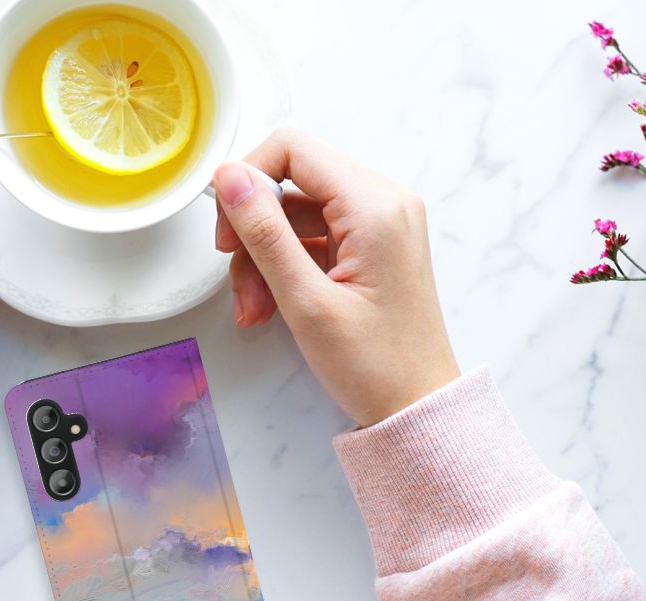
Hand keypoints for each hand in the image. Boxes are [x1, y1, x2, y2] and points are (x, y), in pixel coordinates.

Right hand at [213, 128, 458, 426]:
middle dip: (254, 230)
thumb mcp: (306, 301)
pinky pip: (313, 237)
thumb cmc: (375, 366)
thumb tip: (229, 177)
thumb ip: (265, 233)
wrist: (418, 408)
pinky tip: (272, 306)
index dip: (248, 179)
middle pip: (292, 182)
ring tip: (255, 309)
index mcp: (375, 207)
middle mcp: (384, 203)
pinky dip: (286, 267)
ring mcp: (380, 224)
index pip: (293, 149)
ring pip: (296, 213)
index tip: (227, 228)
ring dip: (264, 257)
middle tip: (237, 279)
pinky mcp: (372, 245)